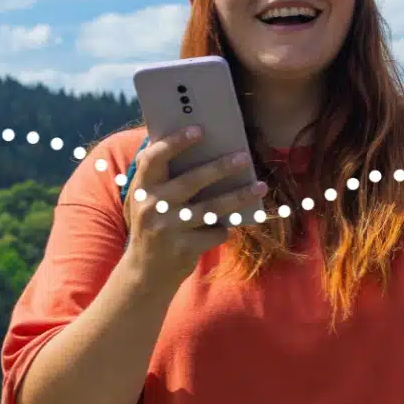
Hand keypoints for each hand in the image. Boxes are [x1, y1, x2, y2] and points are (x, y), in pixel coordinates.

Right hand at [120, 127, 267, 284]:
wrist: (145, 273)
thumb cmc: (154, 225)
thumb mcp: (147, 201)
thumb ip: (161, 177)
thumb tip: (195, 144)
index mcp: (142, 189)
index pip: (153, 158)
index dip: (175, 142)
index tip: (199, 130)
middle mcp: (152, 207)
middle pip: (192, 181)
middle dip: (221, 167)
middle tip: (244, 157)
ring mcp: (168, 229)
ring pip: (212, 208)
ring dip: (239, 196)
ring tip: (261, 186)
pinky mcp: (184, 249)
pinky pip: (215, 232)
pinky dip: (224, 228)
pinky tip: (231, 224)